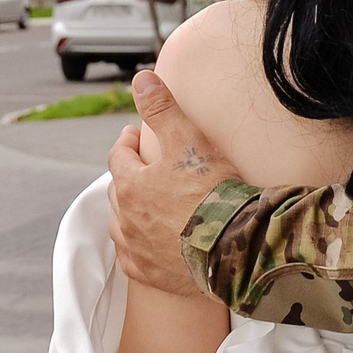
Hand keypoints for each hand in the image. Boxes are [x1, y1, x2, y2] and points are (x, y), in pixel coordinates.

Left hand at [107, 71, 241, 295]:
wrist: (234, 248)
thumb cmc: (213, 192)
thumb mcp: (188, 139)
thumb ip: (162, 108)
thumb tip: (140, 78)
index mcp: (131, 185)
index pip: (118, 156)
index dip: (126, 143)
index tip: (134, 137)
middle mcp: (127, 218)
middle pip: (118, 190)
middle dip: (127, 176)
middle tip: (142, 168)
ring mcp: (138, 249)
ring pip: (121, 226)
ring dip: (127, 214)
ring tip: (141, 206)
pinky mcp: (152, 274)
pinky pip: (133, 260)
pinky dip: (136, 248)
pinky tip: (144, 245)